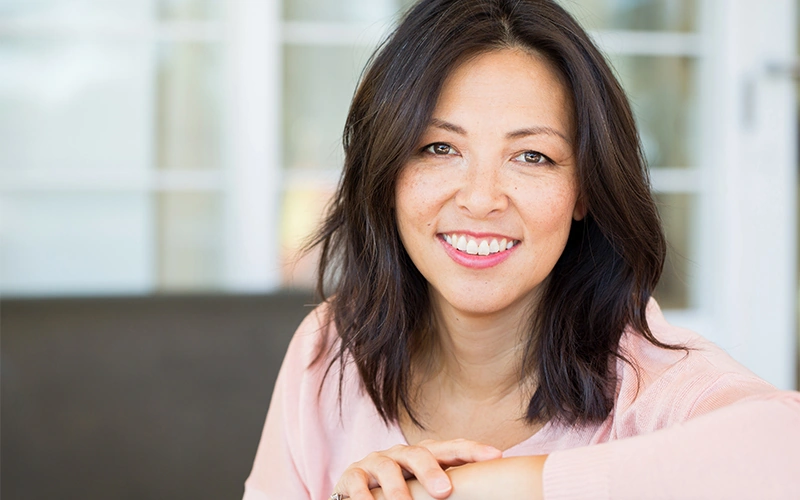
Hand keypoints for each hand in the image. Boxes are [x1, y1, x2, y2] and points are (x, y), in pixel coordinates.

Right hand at [332, 438, 502, 499]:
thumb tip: (487, 495)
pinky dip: (363, 497)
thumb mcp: (423, 487)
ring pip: (388, 468)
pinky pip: (357, 483)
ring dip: (397, 489)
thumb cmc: (401, 490)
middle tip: (444, 491)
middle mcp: (401, 454)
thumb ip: (446, 486)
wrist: (355, 488)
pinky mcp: (352, 475)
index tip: (496, 456)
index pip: (451, 448)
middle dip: (431, 471)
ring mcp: (375, 462)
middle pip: (418, 453)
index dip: (473, 450)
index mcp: (424, 455)